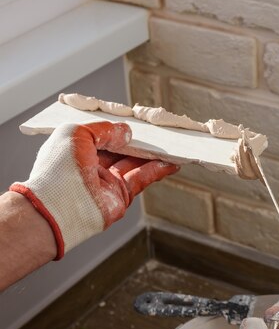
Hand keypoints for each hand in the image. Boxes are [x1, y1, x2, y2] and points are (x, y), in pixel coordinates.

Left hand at [9, 121, 177, 258]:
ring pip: (135, 163)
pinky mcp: (121, 195)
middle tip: (157, 132)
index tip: (135, 122)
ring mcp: (108, 182)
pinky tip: (170, 162)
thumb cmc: (58, 168)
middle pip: (121, 150)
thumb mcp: (76, 133)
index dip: (116, 129)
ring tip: (170, 145)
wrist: (58, 206)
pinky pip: (142, 179)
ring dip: (153, 155)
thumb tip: (126, 132)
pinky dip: (157, 170)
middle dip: (138, 142)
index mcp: (76, 150)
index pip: (101, 136)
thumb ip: (104, 129)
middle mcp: (92, 166)